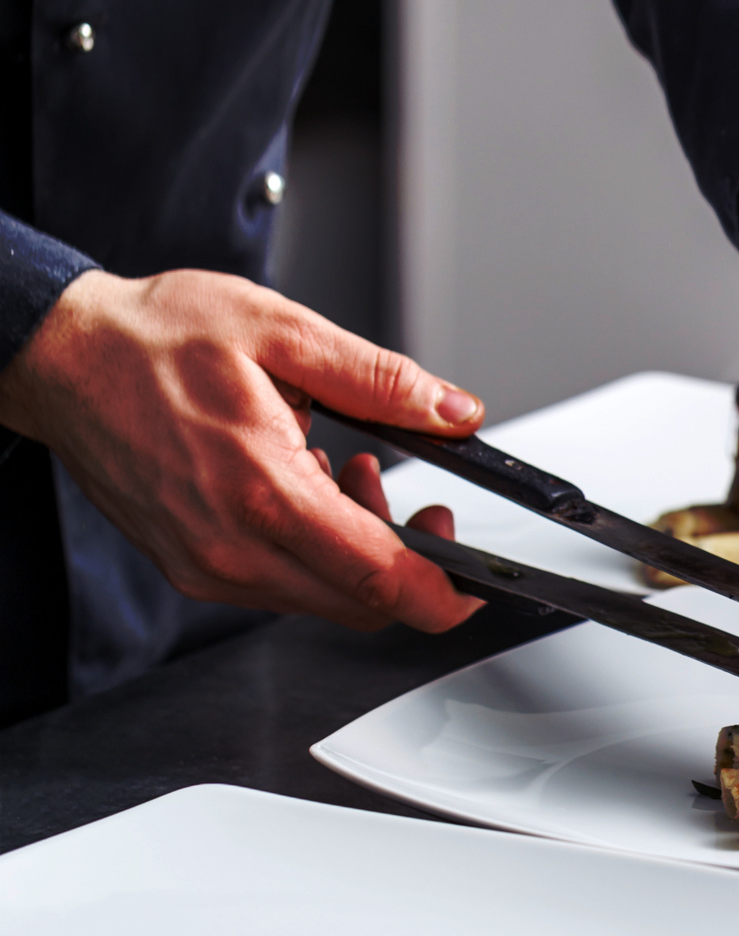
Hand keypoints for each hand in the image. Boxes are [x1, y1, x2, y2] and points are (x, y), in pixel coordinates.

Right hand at [0, 268, 486, 632]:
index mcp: (263, 492)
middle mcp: (231, 549)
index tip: (477, 577)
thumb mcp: (282, 332)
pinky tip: (302, 485)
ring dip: (357, 550)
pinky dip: (312, 548)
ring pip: (322, 597)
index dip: (445, 592)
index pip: (382, 580)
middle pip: (360, 603)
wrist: (64, 359)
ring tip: (344, 467)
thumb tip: (453, 411)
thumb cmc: (154, 340)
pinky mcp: (193, 568)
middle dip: (407, 560)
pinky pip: (279, 584)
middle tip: (411, 496)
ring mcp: (208, 567)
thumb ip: (379, 380)